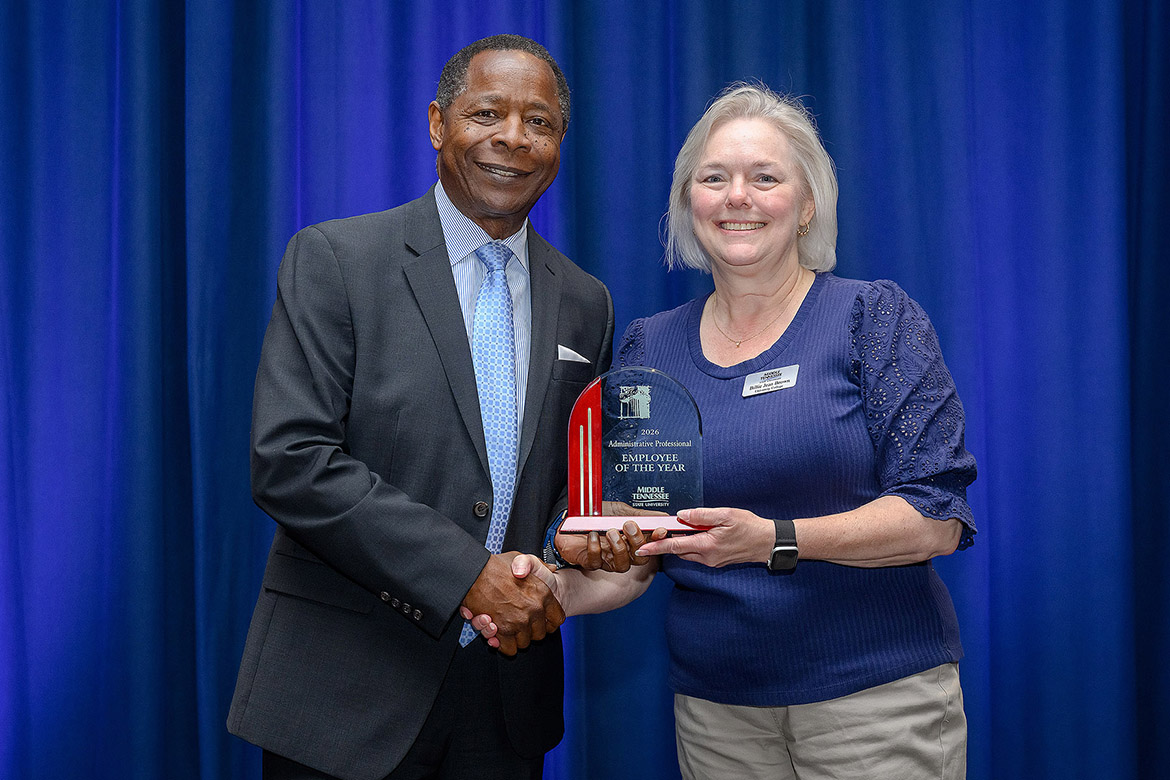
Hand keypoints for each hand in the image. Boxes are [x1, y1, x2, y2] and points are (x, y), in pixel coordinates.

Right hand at [461, 552, 565, 654]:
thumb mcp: (523, 559)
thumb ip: (538, 565)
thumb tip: (551, 568)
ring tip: (505, 626)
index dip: (548, 622)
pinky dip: (502, 644)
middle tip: (518, 623)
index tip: (540, 621)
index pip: (557, 619)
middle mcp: (534, 609)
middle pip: (539, 634)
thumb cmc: (496, 566)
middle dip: (529, 631)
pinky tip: (497, 633)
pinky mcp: (503, 630)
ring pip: (524, 643)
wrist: (474, 572)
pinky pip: (509, 648)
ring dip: (514, 637)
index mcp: (543, 593)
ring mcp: (519, 621)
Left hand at [554, 504, 667, 571]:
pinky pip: (596, 563)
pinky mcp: (589, 561)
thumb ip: (640, 515)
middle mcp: (621, 552)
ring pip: (621, 566)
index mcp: (630, 540)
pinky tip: (592, 536)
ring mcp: (606, 558)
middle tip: (628, 525)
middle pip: (639, 558)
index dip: (657, 541)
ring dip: (618, 548)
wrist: (570, 515)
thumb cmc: (595, 514)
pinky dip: (595, 549)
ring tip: (610, 531)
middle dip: (637, 542)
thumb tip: (663, 517)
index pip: (650, 546)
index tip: (659, 531)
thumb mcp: (620, 510)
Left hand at [633, 507, 773, 567]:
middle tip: (653, 533)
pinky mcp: (716, 561)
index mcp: (707, 545)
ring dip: (678, 543)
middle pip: (678, 550)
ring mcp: (712, 561)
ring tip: (672, 530)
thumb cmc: (750, 527)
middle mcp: (707, 557)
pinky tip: (692, 534)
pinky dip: (689, 545)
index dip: (656, 547)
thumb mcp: (726, 515)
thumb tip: (682, 514)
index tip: (641, 549)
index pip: (675, 546)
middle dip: (664, 543)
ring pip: (687, 552)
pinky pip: (696, 553)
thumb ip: (702, 515)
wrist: (768, 543)